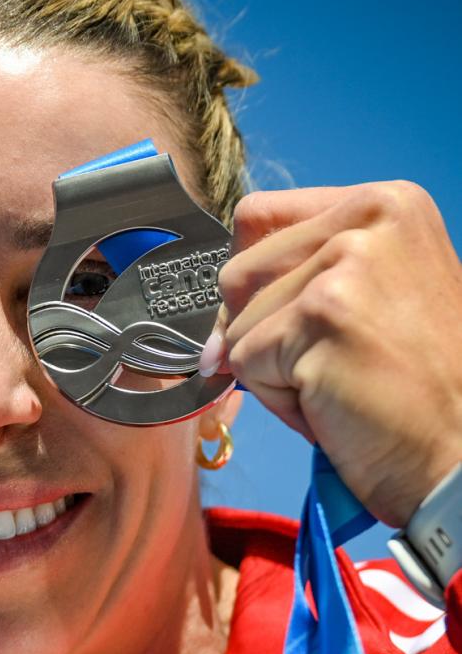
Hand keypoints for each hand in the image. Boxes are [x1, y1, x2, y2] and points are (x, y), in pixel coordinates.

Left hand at [208, 181, 461, 525]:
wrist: (461, 452)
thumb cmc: (416, 385)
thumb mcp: (373, 294)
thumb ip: (301, 275)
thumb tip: (216, 315)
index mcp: (386, 201)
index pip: (258, 217)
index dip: (253, 280)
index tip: (289, 316)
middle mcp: (369, 218)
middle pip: (238, 272)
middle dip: (262, 333)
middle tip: (335, 360)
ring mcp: (346, 264)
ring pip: (237, 323)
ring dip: (273, 370)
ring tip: (343, 380)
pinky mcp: (321, 315)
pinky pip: (244, 362)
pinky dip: (277, 398)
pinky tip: (336, 402)